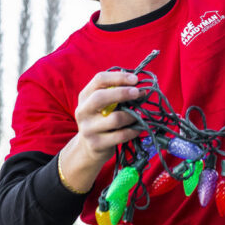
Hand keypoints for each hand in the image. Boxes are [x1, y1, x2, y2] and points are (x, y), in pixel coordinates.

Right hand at [59, 70, 142, 191]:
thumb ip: (118, 94)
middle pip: (100, 97)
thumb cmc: (102, 119)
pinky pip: (121, 135)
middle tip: (138, 92)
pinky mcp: (96, 144)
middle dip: (122, 93)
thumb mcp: (104, 104)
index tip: (135, 79)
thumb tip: (142, 90)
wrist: (89, 147)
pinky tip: (138, 127)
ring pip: (115, 119)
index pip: (99, 79)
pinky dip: (134, 130)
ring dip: (132, 115)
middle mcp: (83, 111)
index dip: (119, 77)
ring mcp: (88, 129)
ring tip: (138, 115)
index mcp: (85, 96)